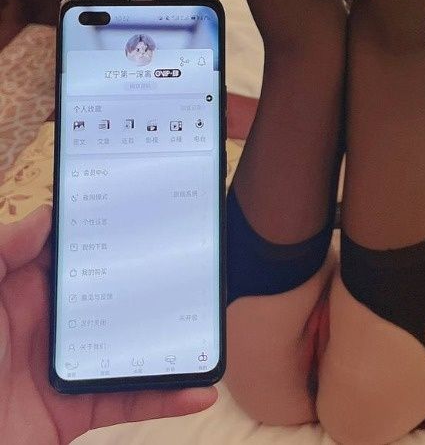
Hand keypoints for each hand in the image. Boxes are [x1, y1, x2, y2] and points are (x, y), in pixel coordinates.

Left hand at [0, 206, 216, 444]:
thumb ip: (4, 251)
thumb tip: (47, 216)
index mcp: (20, 289)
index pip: (72, 251)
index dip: (107, 230)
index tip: (146, 208)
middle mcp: (47, 324)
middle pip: (112, 294)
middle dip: (151, 279)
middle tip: (194, 260)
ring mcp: (63, 367)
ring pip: (128, 345)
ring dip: (168, 337)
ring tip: (208, 324)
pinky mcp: (73, 413)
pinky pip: (127, 400)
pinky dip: (164, 396)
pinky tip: (196, 388)